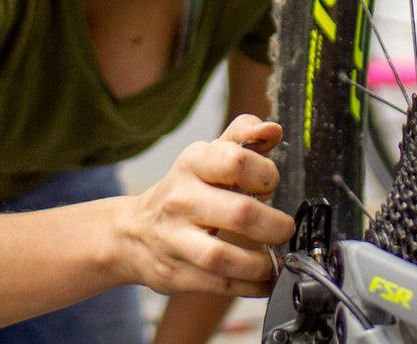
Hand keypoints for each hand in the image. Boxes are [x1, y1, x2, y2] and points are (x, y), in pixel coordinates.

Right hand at [114, 114, 295, 296]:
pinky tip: (265, 281)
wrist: (131, 232)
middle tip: (284, 229)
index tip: (271, 186)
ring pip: (225, 257)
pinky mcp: (176, 273)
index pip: (238, 161)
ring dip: (262, 264)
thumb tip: (272, 130)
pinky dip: (251, 286)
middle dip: (275, 226)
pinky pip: (221, 284)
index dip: (266, 174)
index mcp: (193, 164)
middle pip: (241, 214)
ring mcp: (175, 239)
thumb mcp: (207, 158)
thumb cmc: (183, 191)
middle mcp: (181, 200)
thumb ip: (243, 139)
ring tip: (275, 260)